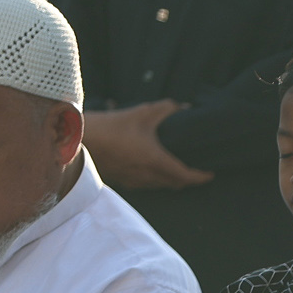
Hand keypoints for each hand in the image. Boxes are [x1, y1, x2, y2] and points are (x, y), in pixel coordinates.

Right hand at [83, 102, 212, 190]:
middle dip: (187, 180)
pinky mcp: (124, 181)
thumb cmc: (113, 126)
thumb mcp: (142, 113)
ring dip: (171, 181)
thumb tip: (182, 106)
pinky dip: (156, 181)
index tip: (210, 175)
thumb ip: (166, 109)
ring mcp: (135, 181)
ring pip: (160, 186)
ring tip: (178, 171)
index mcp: (155, 161)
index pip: (185, 175)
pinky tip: (154, 171)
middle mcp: (147, 175)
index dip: (200, 177)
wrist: (82, 139)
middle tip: (196, 171)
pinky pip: (146, 185)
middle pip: (175, 184)